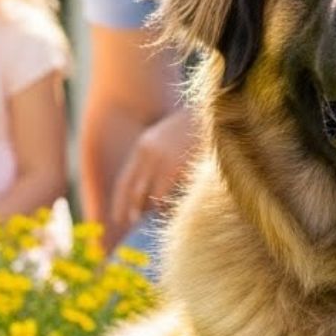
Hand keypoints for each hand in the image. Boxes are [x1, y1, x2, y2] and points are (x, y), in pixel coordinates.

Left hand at [106, 107, 197, 238]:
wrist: (216, 111)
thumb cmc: (200, 125)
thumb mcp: (171, 136)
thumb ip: (159, 155)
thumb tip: (155, 184)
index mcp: (144, 145)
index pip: (125, 179)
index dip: (120, 201)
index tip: (118, 217)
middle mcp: (147, 153)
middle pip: (133, 190)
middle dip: (131, 209)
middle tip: (131, 224)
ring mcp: (161, 160)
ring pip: (150, 196)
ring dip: (154, 209)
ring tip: (160, 216)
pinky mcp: (175, 168)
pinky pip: (166, 197)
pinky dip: (167, 207)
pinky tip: (174, 211)